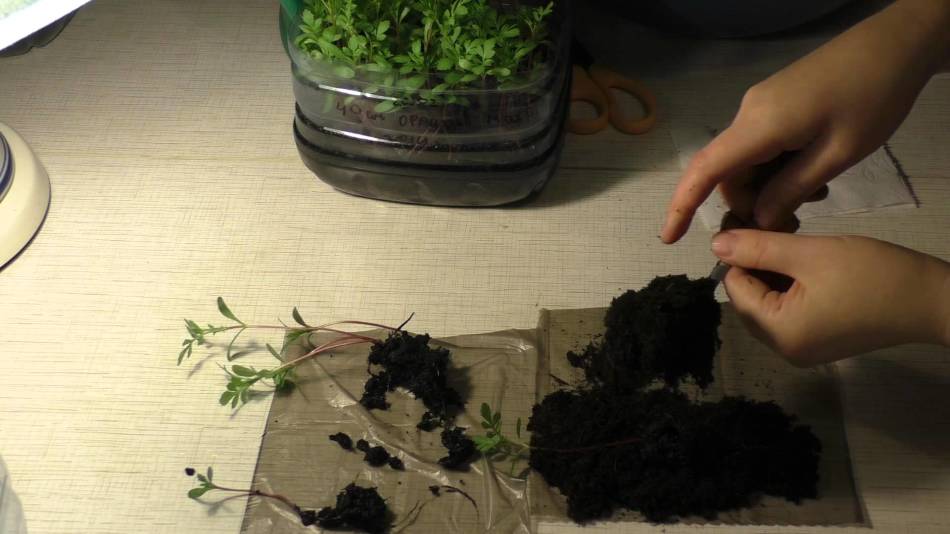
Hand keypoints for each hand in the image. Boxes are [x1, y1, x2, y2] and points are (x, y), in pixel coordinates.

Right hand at [661, 0, 949, 242]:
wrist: (894, 45)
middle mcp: (748, 115)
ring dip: (770, 188)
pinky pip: (762, 147)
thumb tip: (758, 219)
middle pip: (729, 174)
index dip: (682, 206)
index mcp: (759, 126)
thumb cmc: (873, 98)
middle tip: (793, 223)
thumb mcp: (837, 154)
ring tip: (814, 197)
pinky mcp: (774, 104)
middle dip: (751, 204)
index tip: (669, 239)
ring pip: (747, 163)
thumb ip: (791, 189)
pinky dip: (777, 170)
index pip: (705, 171)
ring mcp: (760, 107)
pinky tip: (811, 175)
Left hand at [711, 230, 949, 365]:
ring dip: (771, 273)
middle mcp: (784, 350)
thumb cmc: (872, 274)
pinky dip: (789, 286)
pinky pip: (788, 312)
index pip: (735, 288)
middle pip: (748, 299)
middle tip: (771, 229)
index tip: (749, 222)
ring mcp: (803, 350)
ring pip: (767, 303)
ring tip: (789, 241)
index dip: (737, 254)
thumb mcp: (809, 254)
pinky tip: (803, 262)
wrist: (932, 299)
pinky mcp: (819, 343)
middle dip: (753, 264)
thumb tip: (715, 245)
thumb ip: (758, 249)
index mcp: (779, 333)